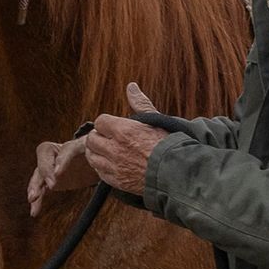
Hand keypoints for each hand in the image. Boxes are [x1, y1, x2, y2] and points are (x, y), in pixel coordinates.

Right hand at [26, 134, 94, 215]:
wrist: (97, 162)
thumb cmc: (100, 156)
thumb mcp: (102, 154)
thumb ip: (101, 153)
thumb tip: (106, 152)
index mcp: (74, 144)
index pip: (65, 149)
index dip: (61, 160)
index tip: (59, 173)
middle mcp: (58, 152)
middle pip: (44, 156)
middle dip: (45, 170)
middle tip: (51, 185)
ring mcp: (52, 166)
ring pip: (39, 173)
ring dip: (35, 185)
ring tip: (33, 198)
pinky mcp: (51, 180)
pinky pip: (41, 188)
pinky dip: (37, 200)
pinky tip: (34, 211)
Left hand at [87, 82, 168, 198]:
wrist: (177, 173)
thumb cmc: (169, 145)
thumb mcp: (156, 120)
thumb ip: (140, 103)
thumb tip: (131, 87)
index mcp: (124, 130)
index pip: (100, 121)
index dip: (106, 123)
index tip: (112, 126)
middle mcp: (115, 148)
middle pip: (92, 139)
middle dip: (98, 137)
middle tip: (107, 138)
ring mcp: (114, 166)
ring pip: (91, 156)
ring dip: (96, 152)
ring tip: (106, 151)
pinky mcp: (116, 181)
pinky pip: (99, 173)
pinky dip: (102, 167)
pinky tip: (111, 164)